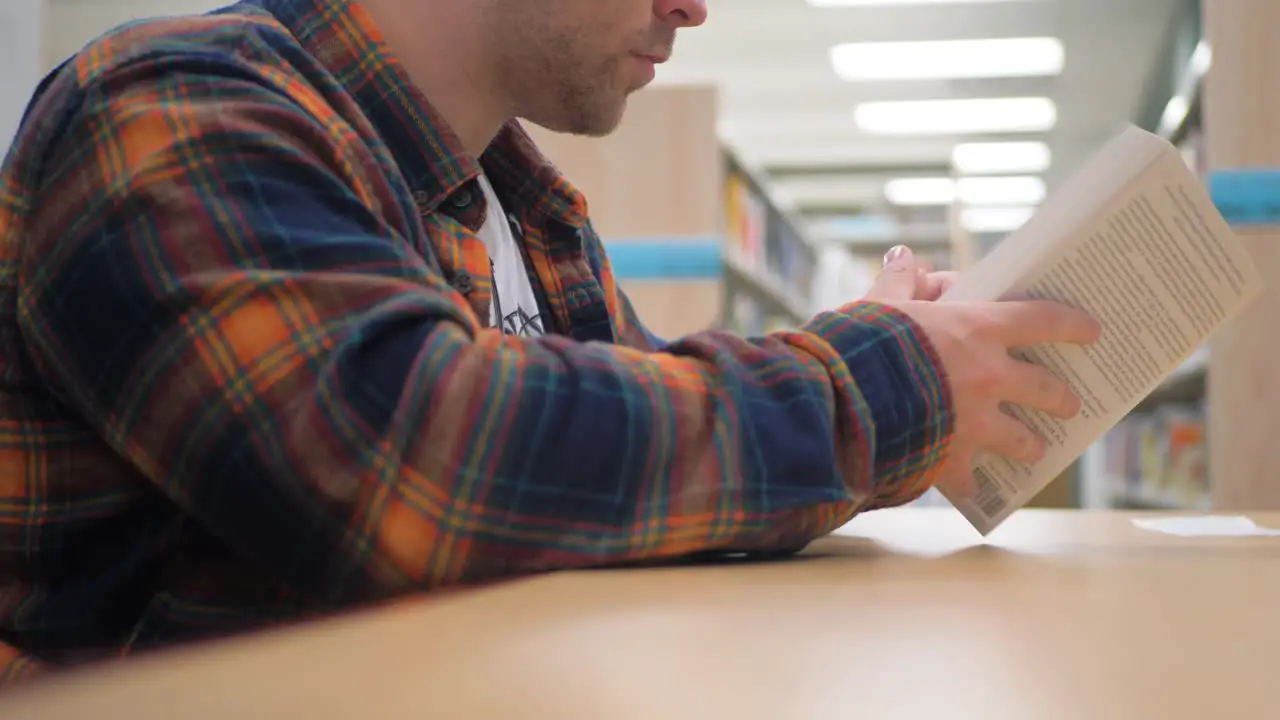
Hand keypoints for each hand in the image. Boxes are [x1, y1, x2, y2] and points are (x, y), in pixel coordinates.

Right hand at [863, 245, 1100, 494]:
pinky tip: (973, 488)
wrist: (845, 402)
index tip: (1093, 332)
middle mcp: (989, 377)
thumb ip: (897, 282)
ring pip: (1022, 439)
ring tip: (1035, 450)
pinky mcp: (952, 461)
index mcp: (977, 330)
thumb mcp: (878, 304)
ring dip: (1031, 444)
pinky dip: (971, 481)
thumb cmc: (864, 343)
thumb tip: (902, 257)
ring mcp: (976, 423)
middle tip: (1069, 403)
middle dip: (1062, 397)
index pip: (1041, 320)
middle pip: (1046, 388)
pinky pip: (972, 479)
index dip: (1071, 325)